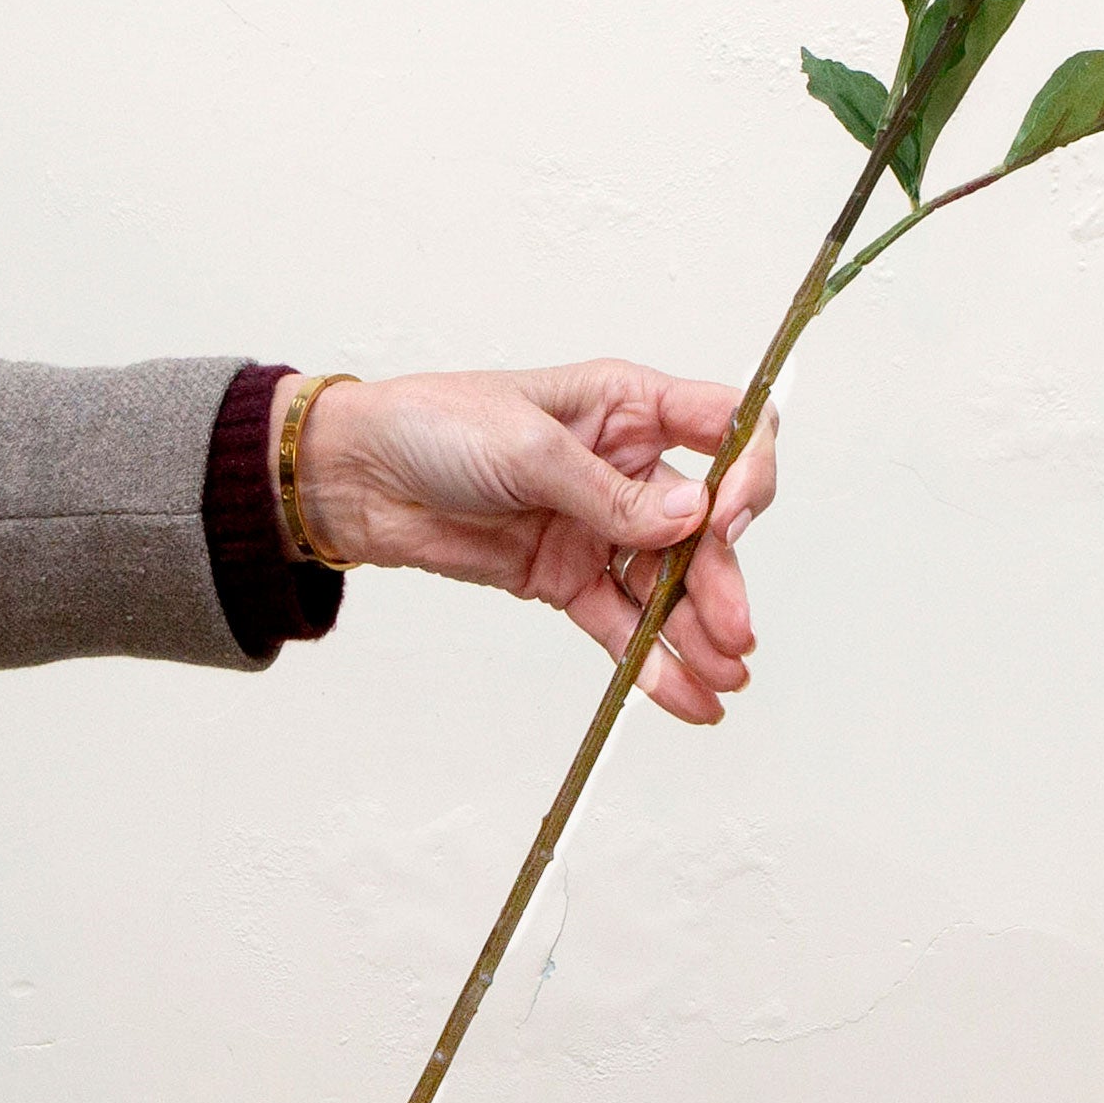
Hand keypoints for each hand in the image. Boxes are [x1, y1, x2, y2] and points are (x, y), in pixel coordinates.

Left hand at [272, 362, 779, 723]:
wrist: (357, 479)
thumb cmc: (433, 426)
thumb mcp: (527, 447)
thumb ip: (612, 492)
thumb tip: (692, 518)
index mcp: (628, 406)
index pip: (725, 428)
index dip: (746, 470)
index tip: (729, 518)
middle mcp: (627, 465)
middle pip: (704, 525)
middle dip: (722, 580)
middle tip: (734, 631)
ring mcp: (600, 526)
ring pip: (669, 583)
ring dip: (698, 631)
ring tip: (722, 678)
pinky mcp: (568, 577)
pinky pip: (623, 622)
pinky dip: (652, 661)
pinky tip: (686, 695)